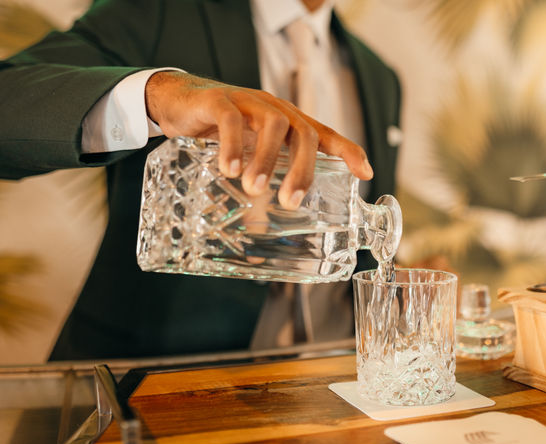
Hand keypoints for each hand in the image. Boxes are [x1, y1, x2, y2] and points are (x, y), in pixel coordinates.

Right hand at [145, 71, 372, 208]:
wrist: (180, 101)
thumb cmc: (221, 134)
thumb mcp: (247, 157)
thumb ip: (258, 189)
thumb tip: (259, 241)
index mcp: (288, 124)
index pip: (326, 135)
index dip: (349, 151)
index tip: (365, 174)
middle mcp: (275, 110)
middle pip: (304, 133)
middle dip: (302, 169)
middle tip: (290, 202)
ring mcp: (249, 102)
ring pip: (273, 124)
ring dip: (267, 159)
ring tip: (255, 188)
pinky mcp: (219, 101)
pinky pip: (232, 119)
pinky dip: (233, 145)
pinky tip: (229, 169)